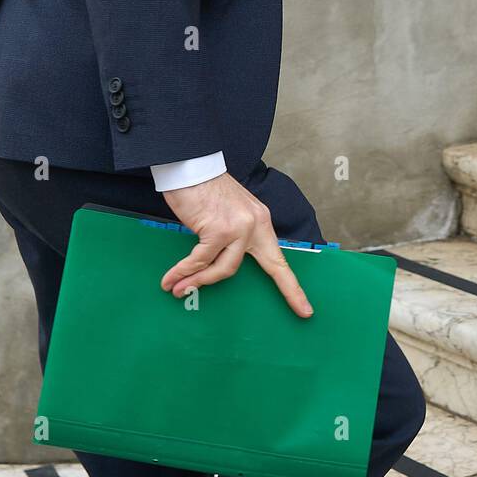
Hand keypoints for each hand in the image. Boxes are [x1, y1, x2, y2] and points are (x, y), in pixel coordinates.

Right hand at [160, 172, 313, 316]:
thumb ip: (232, 237)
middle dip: (268, 289)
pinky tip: (170, 279)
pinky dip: (182, 271)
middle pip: (256, 267)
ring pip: (222, 268)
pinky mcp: (218, 229)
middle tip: (279, 310)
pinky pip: (200, 260)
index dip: (292, 286)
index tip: (305, 310)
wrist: (192, 166)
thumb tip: (216, 268)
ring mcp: (238, 228)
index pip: (279, 259)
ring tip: (177, 288)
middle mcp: (255, 225)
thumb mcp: (229, 213)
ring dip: (196, 280)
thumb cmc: (206, 190)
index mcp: (260, 222)